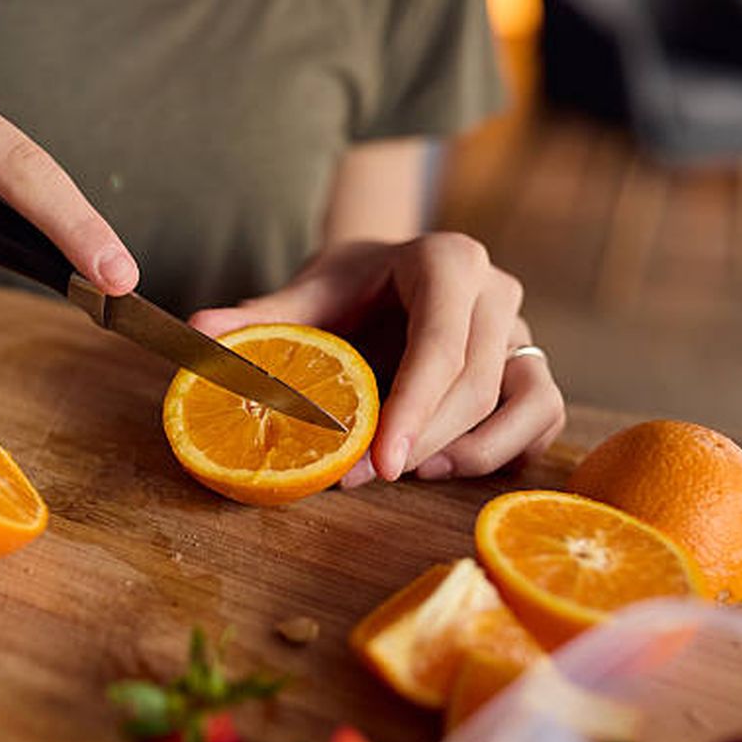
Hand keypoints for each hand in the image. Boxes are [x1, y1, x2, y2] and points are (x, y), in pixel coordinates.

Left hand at [189, 233, 564, 483]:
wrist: (390, 274)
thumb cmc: (351, 284)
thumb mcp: (310, 291)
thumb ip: (264, 315)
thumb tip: (199, 331)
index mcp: (447, 261)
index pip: (440, 344)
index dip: (411, 409)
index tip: (377, 464)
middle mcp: (497, 292)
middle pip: (476, 383)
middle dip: (418, 441)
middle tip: (357, 479)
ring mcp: (522, 330)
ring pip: (524, 402)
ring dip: (470, 452)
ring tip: (408, 474)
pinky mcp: (532, 365)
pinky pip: (541, 418)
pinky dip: (502, 451)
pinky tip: (445, 467)